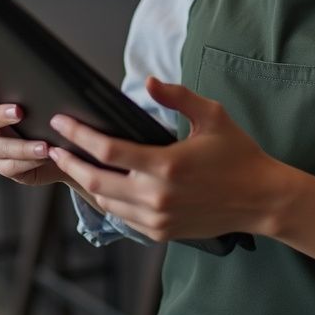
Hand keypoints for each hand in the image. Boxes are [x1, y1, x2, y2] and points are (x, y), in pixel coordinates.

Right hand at [0, 75, 63, 187]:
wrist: (64, 144)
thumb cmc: (49, 111)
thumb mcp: (41, 95)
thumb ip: (33, 83)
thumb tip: (46, 67)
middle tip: (19, 112)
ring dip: (20, 146)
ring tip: (44, 146)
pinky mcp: (4, 166)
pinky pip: (10, 166)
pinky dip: (29, 161)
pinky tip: (45, 155)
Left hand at [45, 76, 281, 241]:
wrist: (261, 199)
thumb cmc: (238, 153)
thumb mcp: (212, 115)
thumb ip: (177, 96)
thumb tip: (148, 81)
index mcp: (166, 164)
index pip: (108, 150)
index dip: (79, 136)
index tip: (61, 123)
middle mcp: (157, 196)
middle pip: (96, 181)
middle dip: (70, 162)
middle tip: (53, 147)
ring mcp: (158, 218)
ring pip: (105, 202)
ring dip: (84, 183)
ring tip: (71, 164)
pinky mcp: (162, 232)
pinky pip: (123, 217)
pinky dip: (106, 200)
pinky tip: (100, 185)